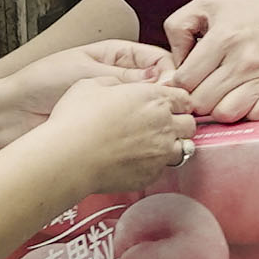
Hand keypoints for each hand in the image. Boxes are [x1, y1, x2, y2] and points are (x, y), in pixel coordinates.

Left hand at [0, 38, 176, 120]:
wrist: (14, 115)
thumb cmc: (43, 85)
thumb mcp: (87, 70)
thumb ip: (126, 75)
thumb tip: (165, 78)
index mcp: (117, 56)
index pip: (158, 60)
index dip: (171, 73)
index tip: (177, 88)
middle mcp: (121, 79)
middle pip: (160, 86)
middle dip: (171, 97)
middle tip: (179, 110)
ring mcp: (117, 105)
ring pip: (151, 110)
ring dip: (159, 117)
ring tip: (165, 125)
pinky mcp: (111, 129)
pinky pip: (137, 130)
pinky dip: (146, 135)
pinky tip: (148, 139)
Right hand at [34, 70, 198, 197]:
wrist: (69, 157)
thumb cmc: (77, 120)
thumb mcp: (92, 84)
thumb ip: (117, 82)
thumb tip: (121, 87)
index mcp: (154, 98)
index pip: (184, 97)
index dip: (175, 101)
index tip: (167, 105)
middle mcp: (164, 125)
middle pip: (189, 124)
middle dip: (178, 123)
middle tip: (161, 125)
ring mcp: (161, 154)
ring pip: (184, 149)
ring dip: (172, 146)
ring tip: (152, 146)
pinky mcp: (151, 176)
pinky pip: (162, 170)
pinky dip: (154, 166)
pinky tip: (136, 161)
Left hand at [163, 0, 258, 122]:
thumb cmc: (243, 15)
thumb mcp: (203, 7)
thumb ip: (177, 30)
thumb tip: (173, 69)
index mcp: (223, 38)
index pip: (185, 81)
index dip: (178, 83)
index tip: (185, 79)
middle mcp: (245, 60)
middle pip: (202, 102)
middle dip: (196, 98)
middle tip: (201, 87)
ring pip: (226, 114)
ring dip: (218, 108)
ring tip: (220, 94)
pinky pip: (256, 117)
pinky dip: (247, 113)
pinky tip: (242, 99)